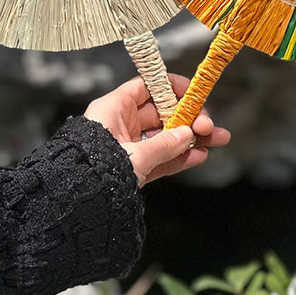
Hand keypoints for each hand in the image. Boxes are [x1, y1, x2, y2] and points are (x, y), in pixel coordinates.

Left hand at [84, 74, 229, 186]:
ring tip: (218, 140)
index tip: (193, 92)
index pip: (145, 87)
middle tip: (209, 125)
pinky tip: (200, 156)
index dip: (170, 86)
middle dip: (189, 119)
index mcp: (113, 109)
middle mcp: (120, 124)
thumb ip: (164, 144)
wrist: (77, 207)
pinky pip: (160, 158)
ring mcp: (128, 147)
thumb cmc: (96, 171)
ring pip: (165, 137)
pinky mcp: (132, 169)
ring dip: (191, 139)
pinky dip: (179, 157)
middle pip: (161, 113)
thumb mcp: (134, 155)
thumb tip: (187, 134)